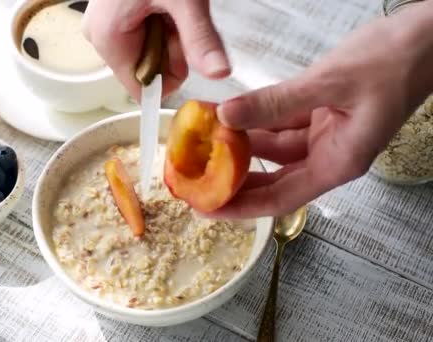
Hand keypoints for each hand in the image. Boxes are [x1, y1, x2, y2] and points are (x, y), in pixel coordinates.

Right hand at [82, 0, 229, 99]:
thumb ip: (200, 38)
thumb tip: (218, 73)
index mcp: (109, 38)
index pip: (141, 89)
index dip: (170, 75)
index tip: (183, 44)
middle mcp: (100, 37)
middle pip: (146, 70)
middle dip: (170, 49)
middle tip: (178, 15)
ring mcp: (106, 26)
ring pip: (147, 52)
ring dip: (168, 35)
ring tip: (171, 5)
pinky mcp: (114, 17)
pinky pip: (142, 35)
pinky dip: (160, 23)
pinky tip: (164, 3)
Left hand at [213, 2, 432, 218]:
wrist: (426, 35)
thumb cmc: (395, 61)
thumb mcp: (329, 83)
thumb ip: (275, 102)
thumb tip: (227, 116)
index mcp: (339, 162)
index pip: (280, 198)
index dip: (241, 207)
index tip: (206, 209)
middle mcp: (329, 155)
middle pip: (272, 180)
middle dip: (233, 182)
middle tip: (193, 183)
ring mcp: (324, 134)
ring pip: (271, 150)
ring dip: (238, 147)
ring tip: (200, 146)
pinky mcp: (319, 113)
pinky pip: (277, 123)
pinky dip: (253, 120)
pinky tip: (227, 115)